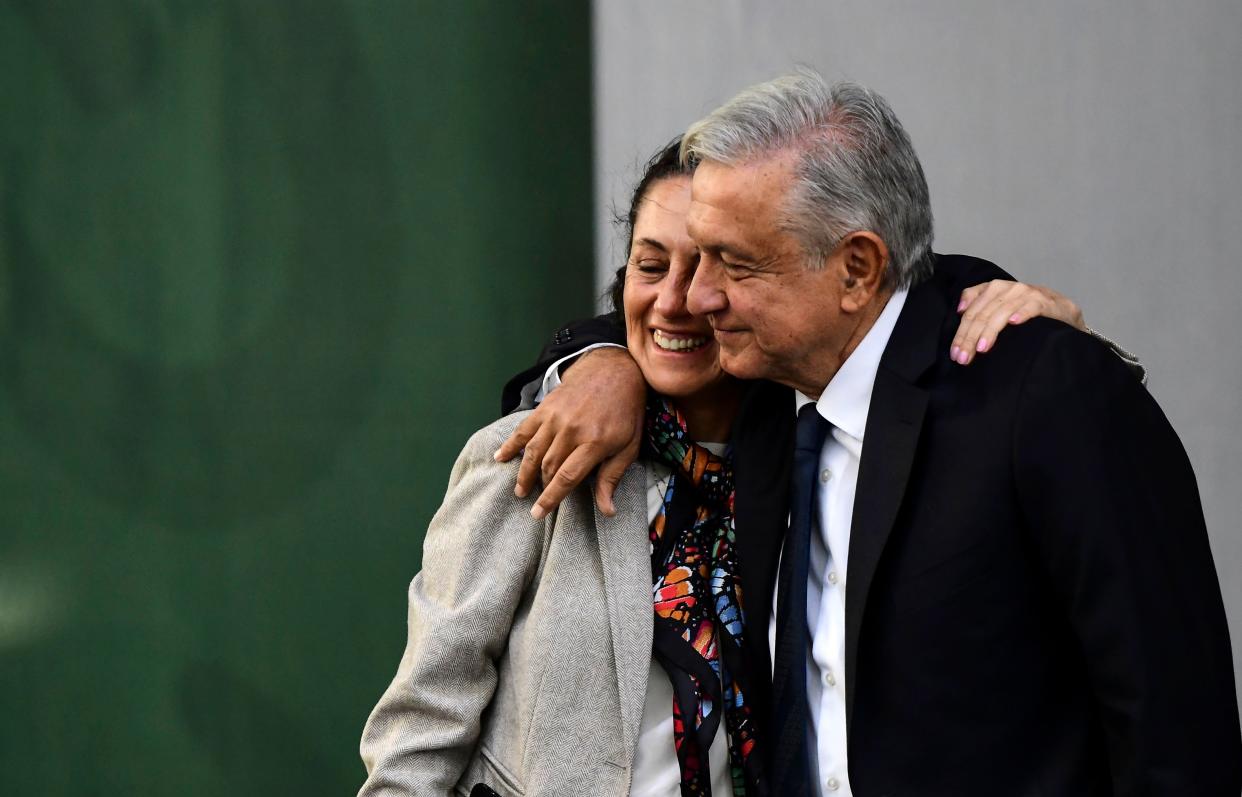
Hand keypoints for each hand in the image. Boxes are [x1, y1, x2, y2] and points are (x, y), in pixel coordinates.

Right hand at [493, 347, 644, 517]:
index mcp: (594, 442)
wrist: (614, 371)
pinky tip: (500, 457)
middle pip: (548, 466)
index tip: (538, 514)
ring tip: (520, 489)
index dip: (551, 498)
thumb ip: (612, 478)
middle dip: (540, 488)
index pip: (566, 477)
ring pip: (532, 451)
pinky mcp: (545, 407)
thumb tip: (607, 511)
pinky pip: (523, 429)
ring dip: (524, 473)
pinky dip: (510, 444)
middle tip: (534, 502)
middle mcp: (571, 430)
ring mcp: (555, 417)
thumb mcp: (629, 446)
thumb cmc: (626, 412)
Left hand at [950, 280, 1085, 364]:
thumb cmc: (1027, 312)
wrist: (1064, 312)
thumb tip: (959, 309)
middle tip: (963, 357)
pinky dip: (1022, 313)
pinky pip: (1031, 307)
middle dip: (970, 337)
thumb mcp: (1001, 307)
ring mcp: (1028, 293)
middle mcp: (1009, 288)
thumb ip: (981, 306)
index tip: (954, 353)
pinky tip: (1013, 323)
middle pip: (983, 313)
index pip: (971, 310)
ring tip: (981, 348)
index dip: (961, 332)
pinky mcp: (1046, 302)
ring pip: (1001, 311)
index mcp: (994, 289)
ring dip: (990, 330)